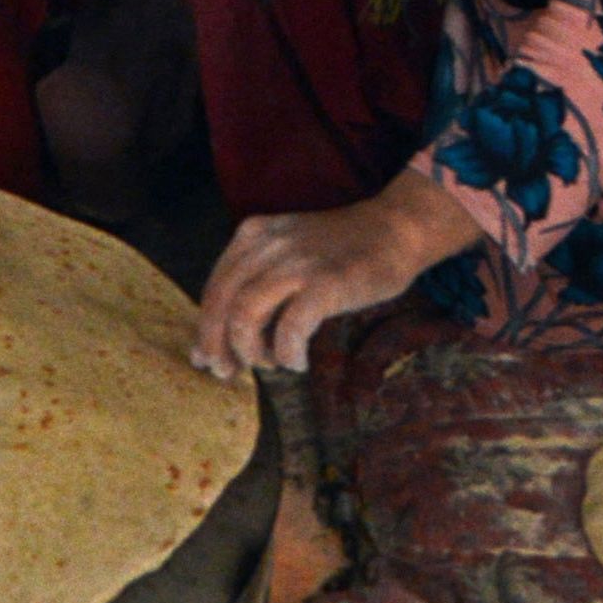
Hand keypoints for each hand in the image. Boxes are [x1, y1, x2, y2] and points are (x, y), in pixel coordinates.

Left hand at [192, 172, 483, 379]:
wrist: (395, 229)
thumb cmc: (341, 251)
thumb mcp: (287, 250)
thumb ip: (257, 280)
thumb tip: (225, 335)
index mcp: (253, 235)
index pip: (215, 288)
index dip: (206, 329)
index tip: (206, 358)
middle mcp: (268, 245)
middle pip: (223, 304)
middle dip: (218, 346)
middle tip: (227, 373)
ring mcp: (296, 263)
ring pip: (246, 316)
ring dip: (251, 351)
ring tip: (271, 363)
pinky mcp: (326, 283)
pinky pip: (290, 329)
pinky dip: (288, 352)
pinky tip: (298, 361)